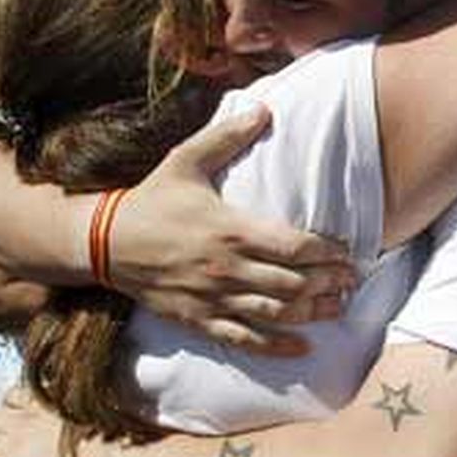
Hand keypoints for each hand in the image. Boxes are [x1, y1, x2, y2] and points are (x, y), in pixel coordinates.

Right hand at [108, 105, 357, 353]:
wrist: (103, 243)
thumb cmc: (152, 200)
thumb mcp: (185, 160)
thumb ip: (227, 136)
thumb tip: (263, 109)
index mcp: (232, 229)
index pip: (294, 246)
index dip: (327, 252)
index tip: (347, 253)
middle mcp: (228, 268)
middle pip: (293, 282)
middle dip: (329, 283)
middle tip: (353, 281)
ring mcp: (214, 298)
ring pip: (275, 313)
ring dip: (312, 313)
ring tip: (338, 307)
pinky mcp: (200, 320)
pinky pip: (244, 339)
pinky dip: (276, 347)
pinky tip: (302, 347)